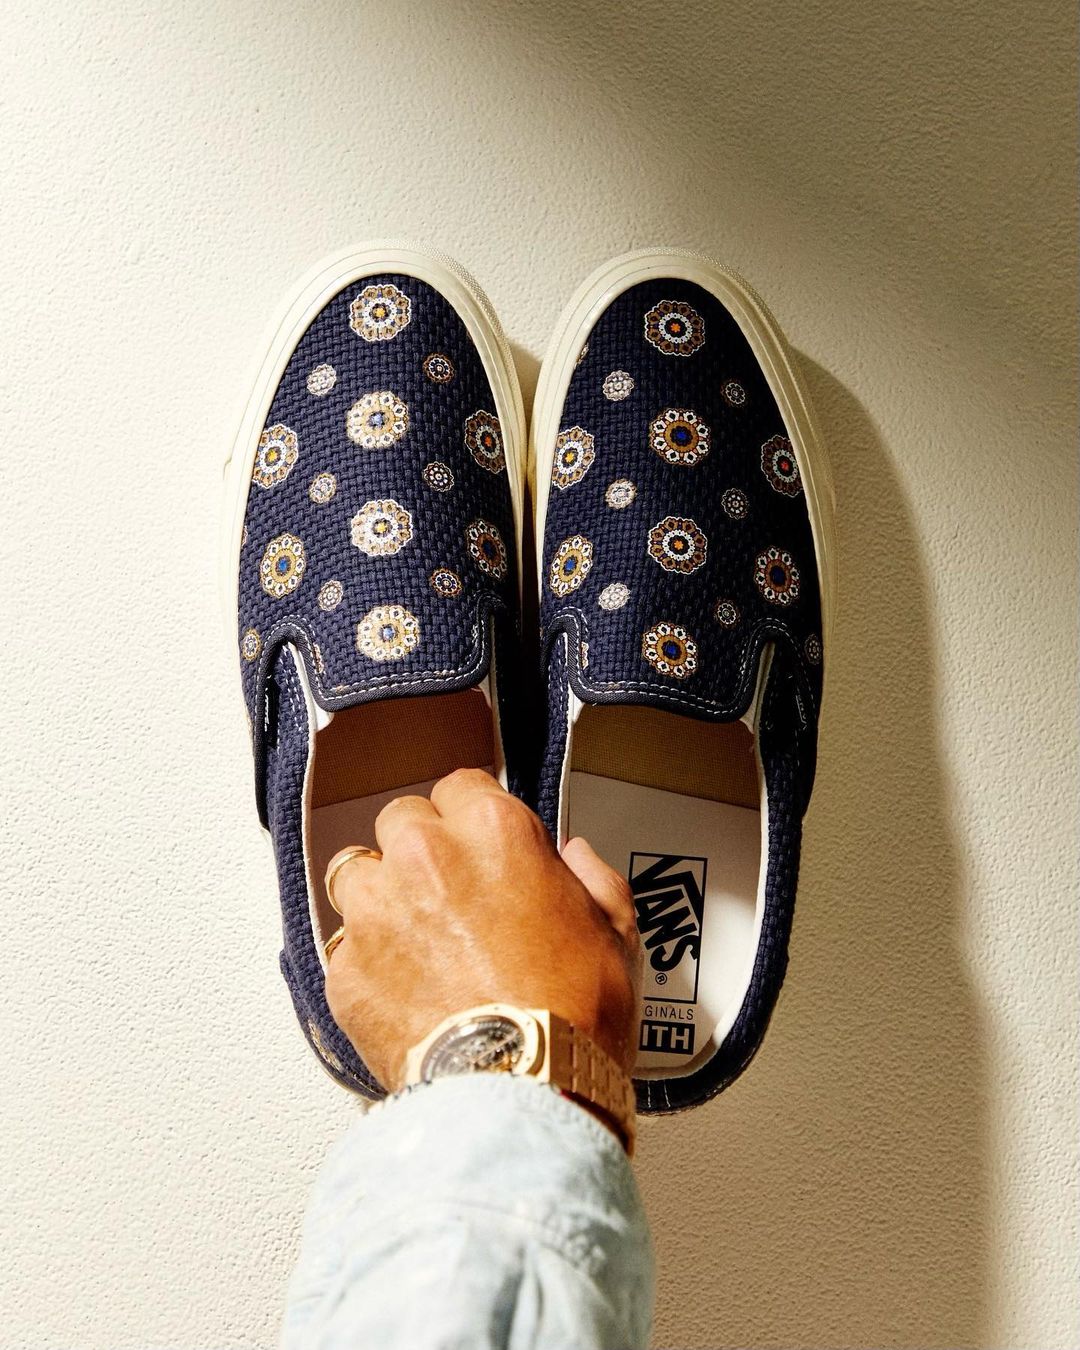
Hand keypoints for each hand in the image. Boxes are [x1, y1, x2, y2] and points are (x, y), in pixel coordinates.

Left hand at [323, 768, 640, 1091]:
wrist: (521, 1094)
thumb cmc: (572, 1018)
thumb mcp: (615, 933)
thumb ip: (591, 877)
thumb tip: (574, 856)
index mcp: (493, 831)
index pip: (461, 786)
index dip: (472, 817)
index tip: (478, 844)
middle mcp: (426, 856)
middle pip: (401, 819)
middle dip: (421, 848)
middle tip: (448, 892)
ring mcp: (378, 910)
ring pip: (355, 872)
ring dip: (381, 896)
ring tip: (413, 939)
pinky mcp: (346, 968)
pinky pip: (343, 945)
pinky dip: (366, 961)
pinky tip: (402, 989)